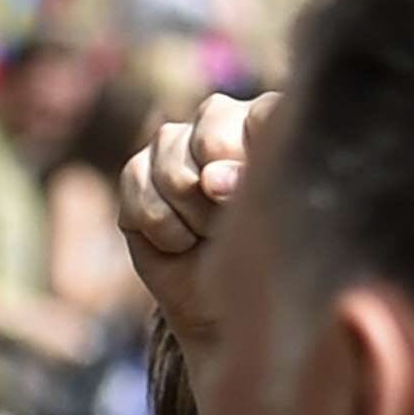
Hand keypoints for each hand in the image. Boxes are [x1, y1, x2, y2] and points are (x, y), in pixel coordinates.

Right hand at [116, 92, 256, 352]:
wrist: (222, 301)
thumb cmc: (267, 257)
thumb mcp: (277, 222)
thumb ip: (253, 188)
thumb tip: (211, 177)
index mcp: (272, 121)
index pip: (263, 113)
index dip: (251, 158)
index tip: (254, 197)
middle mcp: (223, 121)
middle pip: (211, 135)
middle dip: (218, 193)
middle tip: (230, 224)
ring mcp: (175, 144)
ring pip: (171, 163)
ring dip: (189, 215)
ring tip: (205, 235)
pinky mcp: (137, 172)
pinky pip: (135, 185)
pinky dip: (158, 226)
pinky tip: (178, 241)